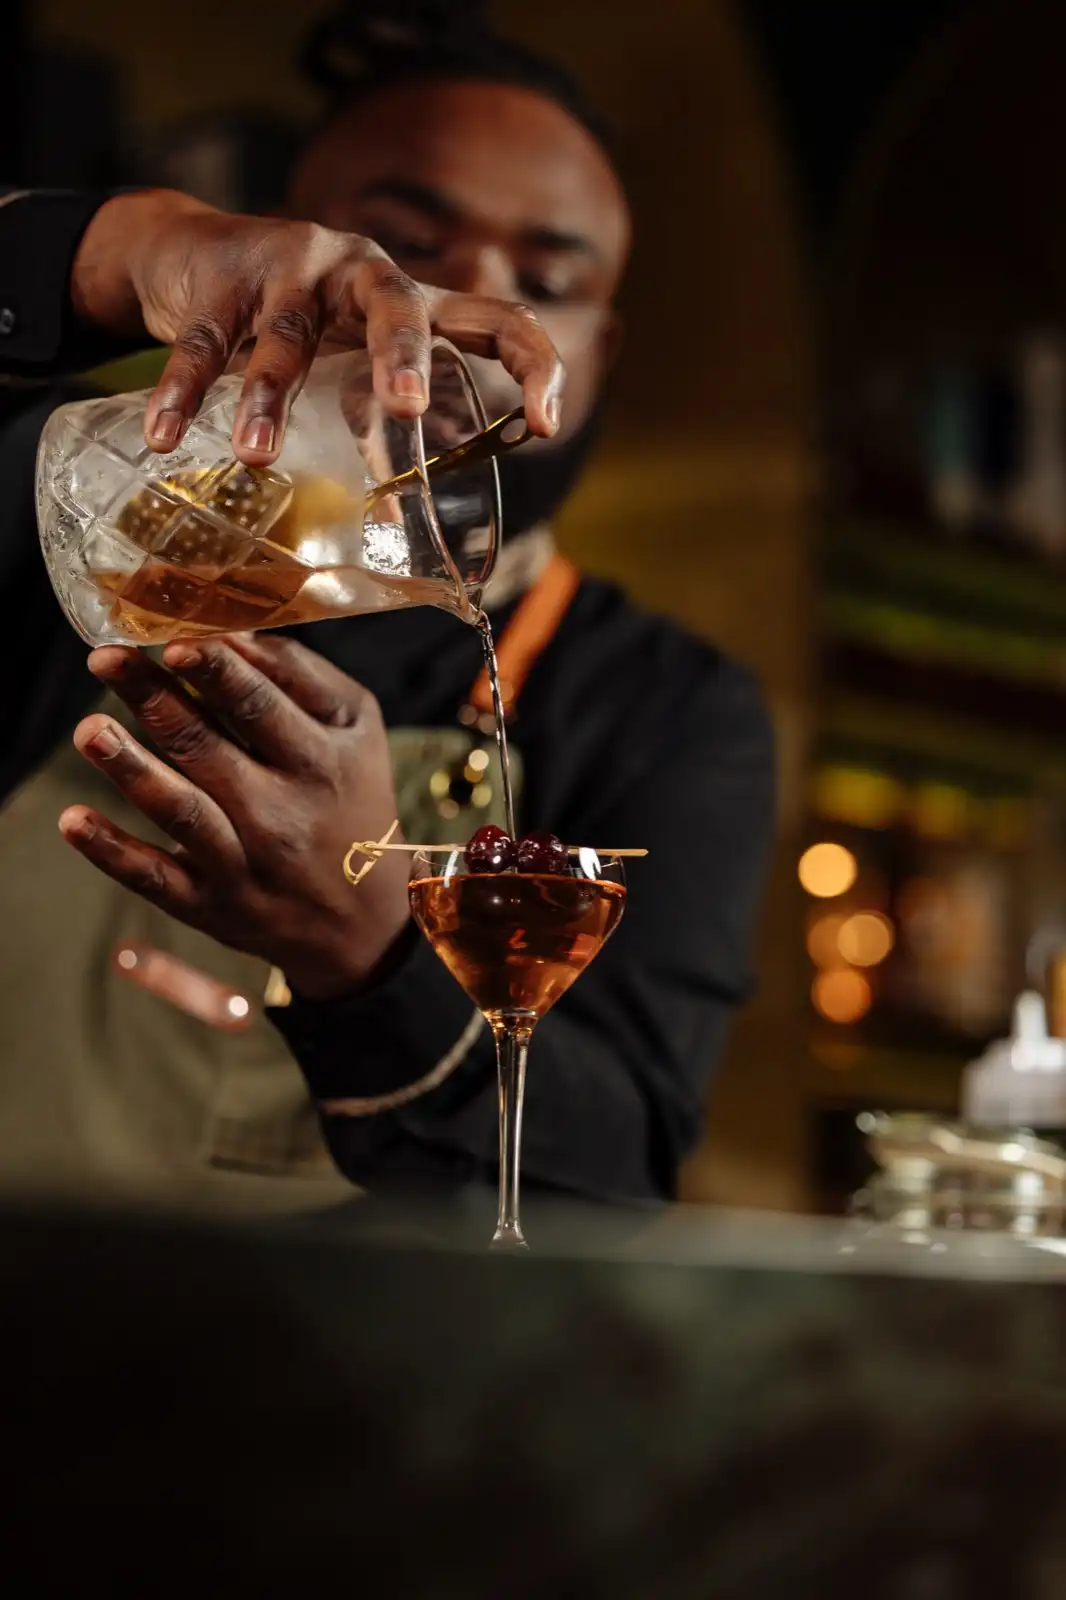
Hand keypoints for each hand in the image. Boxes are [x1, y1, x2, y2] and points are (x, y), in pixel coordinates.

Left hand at [57, 635, 411, 1001]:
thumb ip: (301, 676)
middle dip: (155, 699)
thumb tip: (231, 631)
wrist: (364, 920)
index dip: (216, 672)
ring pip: (181, 812)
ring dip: (131, 769)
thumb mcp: (355, 730)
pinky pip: (155, 879)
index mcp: (319, 761)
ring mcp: (242, 863)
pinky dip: (113, 853)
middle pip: (208, 748)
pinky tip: (74, 820)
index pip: (261, 707)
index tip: (175, 639)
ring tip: (89, 729)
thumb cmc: (351, 798)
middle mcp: (281, 814)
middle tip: (107, 658)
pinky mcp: (208, 905)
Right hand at [69, 189, 563, 464]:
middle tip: (406, 408)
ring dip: (268, 398)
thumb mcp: (345, 369)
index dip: (533, 364)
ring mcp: (291, 268)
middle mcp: (363, 274)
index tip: (547, 424)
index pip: (496, 318)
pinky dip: (185, 392)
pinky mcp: (223, 277)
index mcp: (413, 302)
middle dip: (402, 357)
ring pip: (287, 336)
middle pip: (398, 308)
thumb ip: (374, 429)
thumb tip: (392, 525)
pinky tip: (166, 434)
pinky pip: (204, 342)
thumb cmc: (295, 326)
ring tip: (257, 456)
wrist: (193, 255)